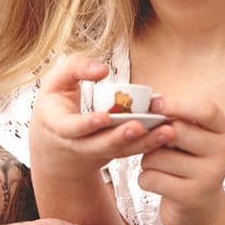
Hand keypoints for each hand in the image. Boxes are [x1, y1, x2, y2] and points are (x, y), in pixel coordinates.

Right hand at [29, 55, 173, 184]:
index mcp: (58, 126)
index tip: (104, 117)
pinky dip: (151, 143)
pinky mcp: (114, 155)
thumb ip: (75, 68)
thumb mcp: (55, 83)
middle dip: (121, 138)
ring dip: (145, 143)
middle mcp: (78, 145)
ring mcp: (97, 154)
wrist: (56, 148)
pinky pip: (132, 151)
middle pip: (100, 145)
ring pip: (121, 152)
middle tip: (140, 127)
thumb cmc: (58, 106)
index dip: (87, 124)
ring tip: (167, 132)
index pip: (71, 128)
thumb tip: (103, 69)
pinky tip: (169, 133)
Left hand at [139, 95, 224, 224]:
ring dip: (148, 161)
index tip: (154, 103)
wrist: (201, 210)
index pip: (205, 109)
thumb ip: (177, 120)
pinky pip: (151, 178)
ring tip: (160, 167)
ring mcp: (209, 176)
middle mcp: (223, 152)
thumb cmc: (190, 165)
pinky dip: (145, 180)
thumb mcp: (193, 138)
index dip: (176, 104)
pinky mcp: (191, 197)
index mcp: (223, 131)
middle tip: (155, 145)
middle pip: (177, 131)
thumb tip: (150, 102)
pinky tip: (158, 183)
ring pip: (157, 156)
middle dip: (155, 136)